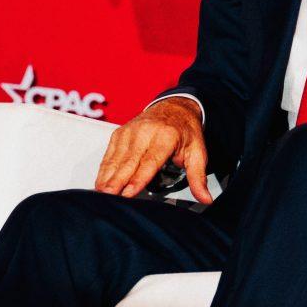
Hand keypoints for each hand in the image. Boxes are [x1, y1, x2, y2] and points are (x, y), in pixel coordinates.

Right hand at [93, 96, 212, 204]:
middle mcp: (145, 132)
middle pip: (129, 161)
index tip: (129, 193)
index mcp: (166, 136)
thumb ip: (199, 177)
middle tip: (109, 198)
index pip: (150, 161)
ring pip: (116, 158)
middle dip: (117, 181)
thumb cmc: (185, 132)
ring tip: (101, 194)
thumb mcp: (198, 153)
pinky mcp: (120, 133)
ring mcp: (130, 131)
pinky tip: (100, 183)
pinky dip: (104, 169)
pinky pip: (109, 154)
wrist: (174, 107)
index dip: (138, 178)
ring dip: (107, 177)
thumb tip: (205, 199)